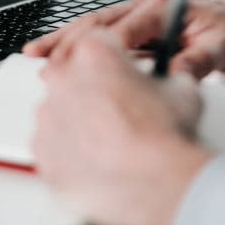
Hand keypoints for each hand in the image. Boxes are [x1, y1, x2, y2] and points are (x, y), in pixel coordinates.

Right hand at [24, 0, 224, 78]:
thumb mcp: (223, 48)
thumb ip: (197, 62)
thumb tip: (175, 78)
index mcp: (161, 9)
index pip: (122, 30)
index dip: (99, 50)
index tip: (80, 69)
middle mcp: (144, 8)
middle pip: (96, 23)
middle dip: (67, 41)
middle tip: (42, 59)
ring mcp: (137, 16)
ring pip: (92, 26)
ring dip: (64, 39)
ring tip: (36, 53)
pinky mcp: (135, 28)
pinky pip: (101, 34)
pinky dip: (78, 43)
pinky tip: (60, 54)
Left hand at [33, 29, 211, 224]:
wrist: (154, 182)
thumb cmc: (164, 135)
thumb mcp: (182, 89)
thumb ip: (168, 75)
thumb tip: (172, 77)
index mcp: (95, 51)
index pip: (97, 42)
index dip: (114, 59)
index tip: (120, 72)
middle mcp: (63, 78)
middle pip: (71, 74)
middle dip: (91, 88)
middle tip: (116, 107)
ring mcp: (47, 115)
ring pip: (59, 111)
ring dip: (78, 120)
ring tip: (109, 140)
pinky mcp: (41, 150)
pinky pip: (51, 146)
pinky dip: (69, 151)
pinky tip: (95, 159)